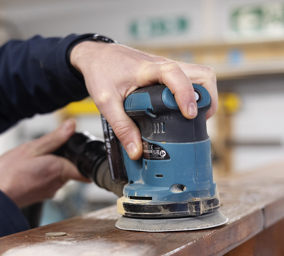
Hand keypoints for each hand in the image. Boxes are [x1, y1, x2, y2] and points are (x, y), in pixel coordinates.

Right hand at [0, 119, 89, 207]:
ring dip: (50, 165)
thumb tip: (71, 126)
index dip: (85, 160)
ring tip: (33, 161)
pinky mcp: (42, 195)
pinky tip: (28, 171)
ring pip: (59, 174)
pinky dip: (42, 174)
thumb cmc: (10, 173)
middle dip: (62, 157)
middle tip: (45, 151)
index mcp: (59, 169)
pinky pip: (48, 181)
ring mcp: (50, 191)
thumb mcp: (32, 148)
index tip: (79, 152)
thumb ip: (55, 138)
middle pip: (70, 167)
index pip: (86, 170)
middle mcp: (58, 183)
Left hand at [70, 41, 217, 159]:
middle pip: (201, 73)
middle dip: (207, 97)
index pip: (174, 74)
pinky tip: (180, 111)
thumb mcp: (105, 103)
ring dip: (202, 96)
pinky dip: (192, 94)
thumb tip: (136, 151)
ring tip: (193, 118)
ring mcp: (166, 67)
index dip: (186, 93)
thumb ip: (121, 127)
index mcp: (146, 70)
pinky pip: (189, 79)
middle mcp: (161, 65)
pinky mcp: (166, 72)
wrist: (96, 55)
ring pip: (198, 75)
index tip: (189, 114)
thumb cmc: (100, 72)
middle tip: (198, 120)